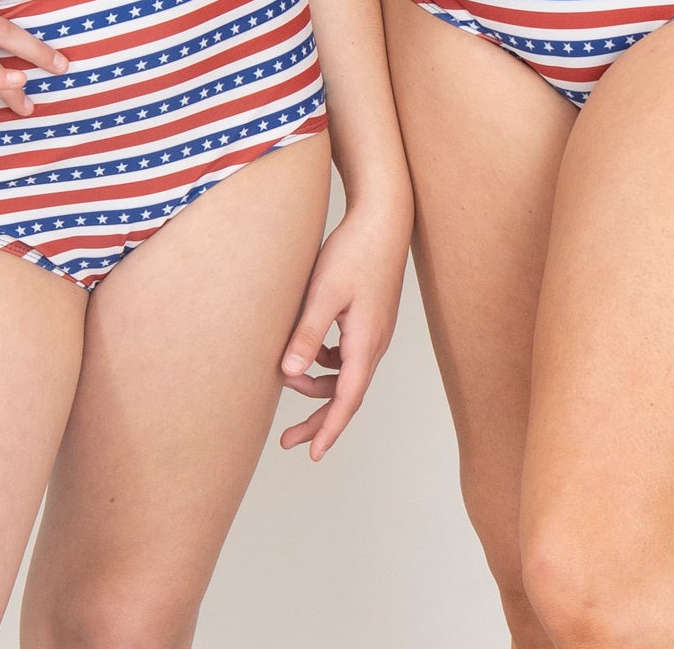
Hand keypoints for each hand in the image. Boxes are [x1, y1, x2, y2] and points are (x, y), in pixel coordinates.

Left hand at [277, 200, 411, 460]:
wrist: (384, 219)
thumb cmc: (354, 251)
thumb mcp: (323, 293)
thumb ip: (307, 334)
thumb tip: (288, 375)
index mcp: (365, 342)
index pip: (347, 400)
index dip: (329, 429)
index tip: (312, 454)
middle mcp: (375, 343)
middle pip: (348, 395)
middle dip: (320, 420)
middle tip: (288, 439)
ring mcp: (376, 331)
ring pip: (348, 375)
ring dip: (321, 387)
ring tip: (289, 383)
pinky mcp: (371, 318)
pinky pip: (350, 355)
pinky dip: (328, 364)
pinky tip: (310, 353)